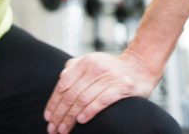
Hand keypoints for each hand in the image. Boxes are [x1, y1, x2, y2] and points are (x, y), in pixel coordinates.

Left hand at [43, 50, 158, 133]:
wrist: (141, 67)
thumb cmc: (113, 69)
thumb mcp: (92, 62)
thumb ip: (75, 68)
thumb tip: (60, 81)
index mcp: (85, 62)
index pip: (64, 84)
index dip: (54, 102)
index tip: (48, 117)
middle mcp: (95, 67)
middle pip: (71, 94)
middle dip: (60, 114)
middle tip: (53, 129)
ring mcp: (109, 77)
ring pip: (83, 99)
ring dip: (71, 117)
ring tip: (64, 130)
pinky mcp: (122, 87)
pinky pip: (102, 100)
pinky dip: (90, 111)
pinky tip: (81, 120)